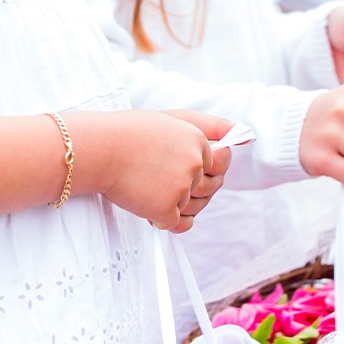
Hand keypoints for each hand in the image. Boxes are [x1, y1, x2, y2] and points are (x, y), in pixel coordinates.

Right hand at [101, 109, 228, 232]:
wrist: (98, 150)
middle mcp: (195, 164)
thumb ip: (210, 127)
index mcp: (198, 141)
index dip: (203, 169)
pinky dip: (165, 219)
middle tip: (165, 181)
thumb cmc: (129, 133)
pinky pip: (179, 224)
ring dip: (179, 204)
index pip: (220, 164)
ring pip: (195, 207)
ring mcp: (182, 188)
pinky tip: (149, 205)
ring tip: (152, 190)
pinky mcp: (166, 209)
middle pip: (211, 188)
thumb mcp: (173, 119)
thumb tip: (245, 136)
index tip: (183, 168)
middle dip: (194, 189)